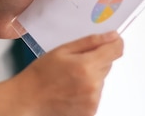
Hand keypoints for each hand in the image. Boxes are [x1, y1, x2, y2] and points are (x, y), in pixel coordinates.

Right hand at [0, 32, 123, 115]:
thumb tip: (111, 36)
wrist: (28, 99)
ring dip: (92, 76)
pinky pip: (96, 94)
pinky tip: (71, 89)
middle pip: (108, 64)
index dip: (114, 43)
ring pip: (102, 80)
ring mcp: (93, 101)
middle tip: (75, 62)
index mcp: (86, 66)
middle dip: (96, 60)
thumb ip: (90, 42)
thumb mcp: (63, 50)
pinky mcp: (90, 111)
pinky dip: (88, 90)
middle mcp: (93, 85)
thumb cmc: (41, 75)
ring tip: (70, 78)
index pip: (115, 50)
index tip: (112, 40)